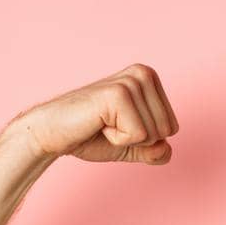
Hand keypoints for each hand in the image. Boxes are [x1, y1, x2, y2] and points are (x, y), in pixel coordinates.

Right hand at [11, 64, 179, 163]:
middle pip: (167, 130)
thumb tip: (166, 149)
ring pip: (154, 134)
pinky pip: (138, 135)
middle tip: (109, 126)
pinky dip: (117, 140)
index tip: (118, 126)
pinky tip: (98, 124)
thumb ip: (155, 151)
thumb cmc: (90, 136)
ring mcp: (130, 82)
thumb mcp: (132, 146)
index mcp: (149, 79)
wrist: (53, 134)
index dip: (145, 138)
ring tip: (102, 124)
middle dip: (138, 139)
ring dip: (126, 139)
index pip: (172, 127)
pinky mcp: (118, 94)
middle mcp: (143, 74)